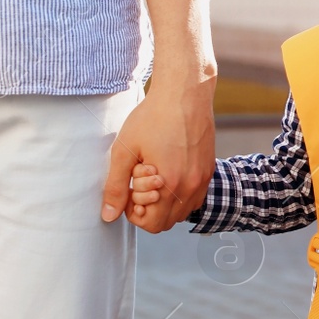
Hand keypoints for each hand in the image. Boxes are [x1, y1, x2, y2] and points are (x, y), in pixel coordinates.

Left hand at [101, 76, 214, 233]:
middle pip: (167, 222)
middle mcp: (191, 186)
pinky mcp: (209, 169)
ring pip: (183, 211)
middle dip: (149, 209)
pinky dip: (179, 193)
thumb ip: (115, 186)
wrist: (185, 93)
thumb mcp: (125, 151)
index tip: (128, 190)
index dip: (133, 213)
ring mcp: (203, 179)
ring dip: (166, 203)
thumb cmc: (153, 117)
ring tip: (154, 176)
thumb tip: (108, 215)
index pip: (151, 225)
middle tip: (138, 183)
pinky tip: (168, 170)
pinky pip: (195, 196)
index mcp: (169, 185)